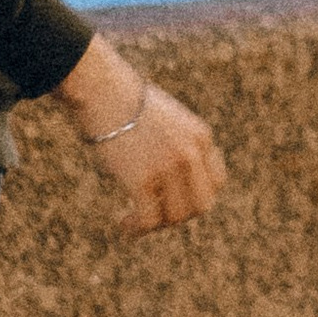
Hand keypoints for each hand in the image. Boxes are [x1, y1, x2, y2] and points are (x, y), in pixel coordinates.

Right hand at [54, 37, 226, 235]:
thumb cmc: (123, 100)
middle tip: (156, 214)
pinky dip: (136, 228)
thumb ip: (175, 145)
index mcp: (200, 136)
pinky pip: (148, 219)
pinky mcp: (142, 178)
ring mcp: (168, 166)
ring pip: (175, 216)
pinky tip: (123, 225)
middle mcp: (190, 153)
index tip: (174, 198)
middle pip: (201, 205)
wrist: (100, 88)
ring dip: (156, 224)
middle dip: (179, 215)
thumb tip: (169, 180)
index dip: (197, 196)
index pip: (216, 182)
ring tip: (134, 221)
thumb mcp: (164, 119)